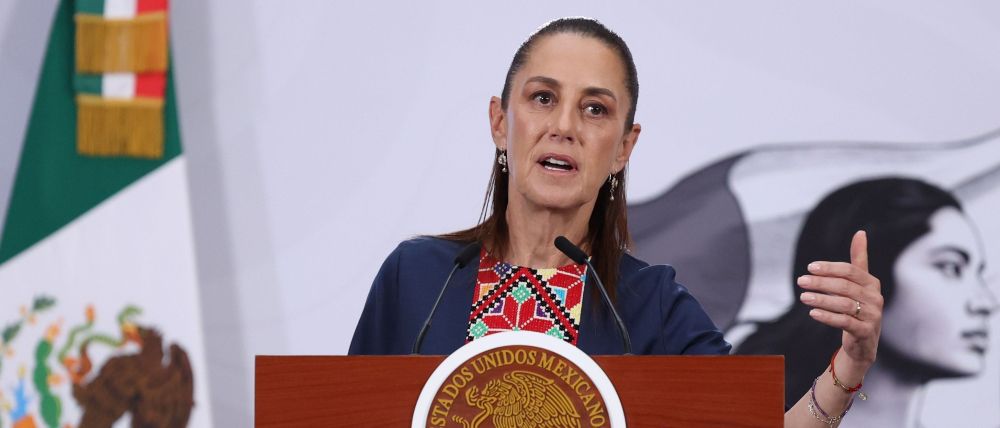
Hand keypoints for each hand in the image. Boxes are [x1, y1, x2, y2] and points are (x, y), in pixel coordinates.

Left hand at [797, 230, 883, 373]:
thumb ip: (859, 259)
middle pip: (845, 286)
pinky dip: (827, 316)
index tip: (809, 267)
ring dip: (821, 299)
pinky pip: (845, 322)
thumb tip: (860, 232)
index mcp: (872, 283)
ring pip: (844, 304)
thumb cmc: (858, 307)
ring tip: (803, 297)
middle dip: (821, 283)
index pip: (850, 271)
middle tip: (800, 281)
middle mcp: (876, 298)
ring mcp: (873, 316)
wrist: (863, 343)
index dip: (830, 268)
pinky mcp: (866, 332)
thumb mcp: (859, 284)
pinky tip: (812, 313)